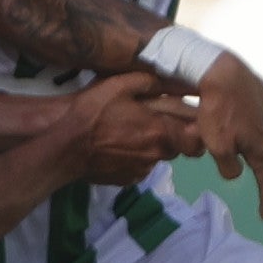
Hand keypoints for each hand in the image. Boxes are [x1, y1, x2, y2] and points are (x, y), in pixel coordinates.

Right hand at [65, 72, 205, 185]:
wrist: (64, 146)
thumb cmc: (92, 112)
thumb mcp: (119, 85)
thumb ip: (151, 82)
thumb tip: (174, 83)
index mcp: (160, 131)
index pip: (198, 139)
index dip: (198, 131)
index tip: (191, 121)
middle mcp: (156, 155)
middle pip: (179, 149)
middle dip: (175, 136)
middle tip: (158, 122)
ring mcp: (141, 170)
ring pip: (159, 158)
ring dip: (154, 147)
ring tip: (133, 133)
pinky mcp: (127, 180)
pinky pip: (141, 167)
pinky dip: (137, 158)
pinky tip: (119, 146)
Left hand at [192, 50, 262, 218]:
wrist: (222, 71)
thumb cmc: (216, 111)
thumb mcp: (216, 147)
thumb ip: (228, 168)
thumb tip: (237, 172)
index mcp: (261, 148)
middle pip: (258, 151)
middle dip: (244, 149)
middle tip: (220, 134)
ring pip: (259, 129)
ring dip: (246, 129)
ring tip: (225, 114)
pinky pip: (261, 109)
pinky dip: (250, 111)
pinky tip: (236, 103)